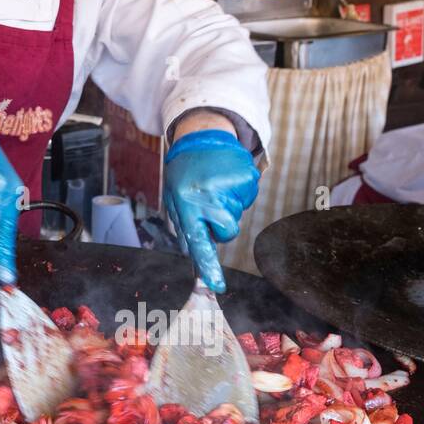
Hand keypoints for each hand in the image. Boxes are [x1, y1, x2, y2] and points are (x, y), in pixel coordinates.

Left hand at [162, 129, 259, 293]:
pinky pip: (248, 200)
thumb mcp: (174, 198)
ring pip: (237, 216)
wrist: (203, 138)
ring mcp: (229, 186)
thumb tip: (194, 255)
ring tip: (216, 186)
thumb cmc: (186, 173)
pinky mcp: (247, 178)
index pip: (198, 241)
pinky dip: (240, 194)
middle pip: (227, 232)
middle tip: (210, 204)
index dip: (208, 265)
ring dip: (228, 206)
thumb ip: (185, 226)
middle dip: (221, 225)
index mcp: (185, 203)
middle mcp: (207, 196)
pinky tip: (227, 179)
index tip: (216, 285)